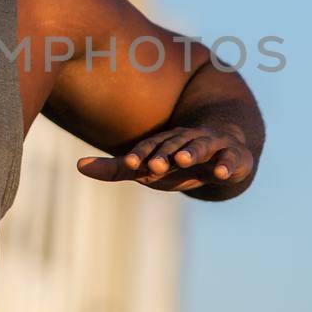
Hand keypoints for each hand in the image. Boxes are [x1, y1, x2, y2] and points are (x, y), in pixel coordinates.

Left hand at [75, 124, 255, 192]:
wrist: (224, 150)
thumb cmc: (177, 161)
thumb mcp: (148, 167)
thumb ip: (116, 168)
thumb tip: (77, 165)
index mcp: (166, 141)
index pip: (151, 147)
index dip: (141, 154)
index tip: (130, 164)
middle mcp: (187, 138)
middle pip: (174, 145)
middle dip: (164, 154)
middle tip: (154, 165)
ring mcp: (212, 145)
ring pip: (201, 146)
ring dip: (192, 152)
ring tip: (184, 160)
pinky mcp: (234, 156)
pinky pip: (230, 159)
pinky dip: (226, 165)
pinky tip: (220, 173)